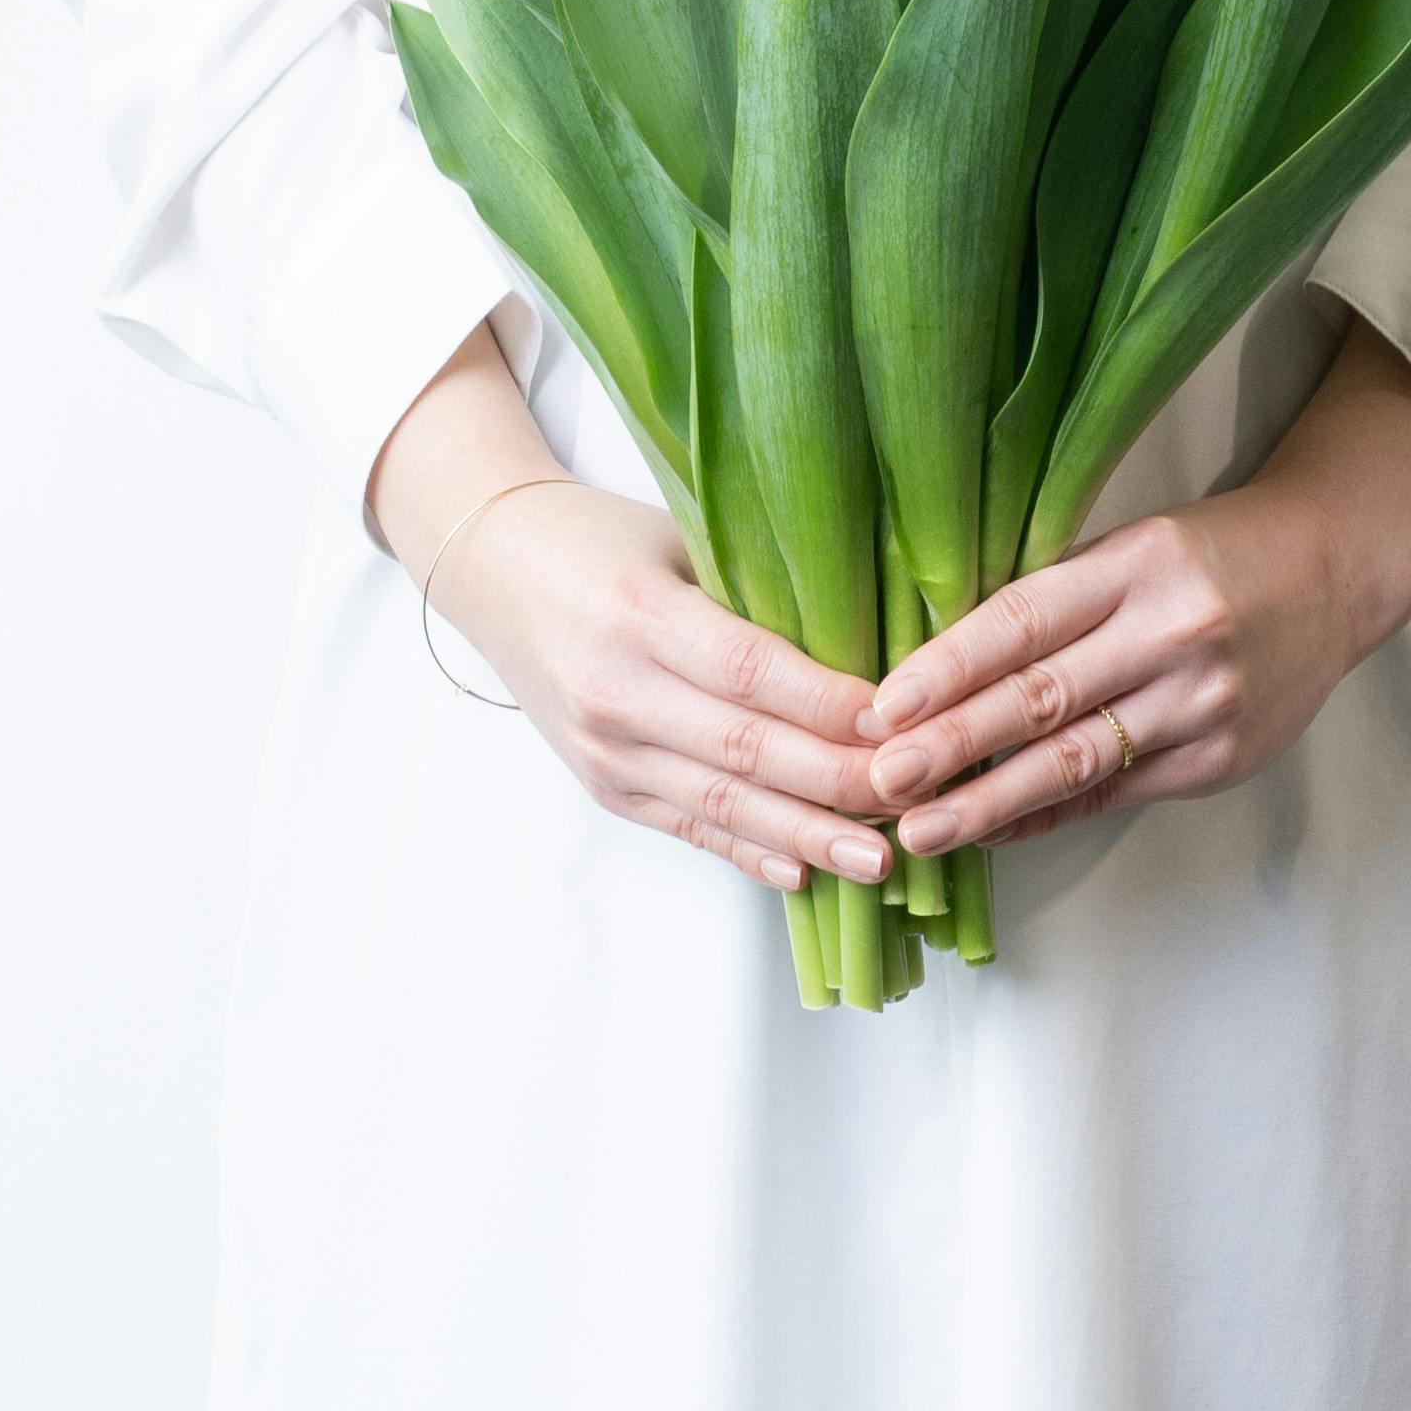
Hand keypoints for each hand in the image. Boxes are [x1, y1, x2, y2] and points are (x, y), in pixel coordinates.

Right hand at [437, 481, 895, 894]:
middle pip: (745, 749)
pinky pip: (690, 828)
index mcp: (639, 614)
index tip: (903, 721)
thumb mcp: (677, 537)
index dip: (828, 703)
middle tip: (917, 796)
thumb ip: (757, 585)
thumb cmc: (602, 540)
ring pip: (722, 805)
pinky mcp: (605, 786)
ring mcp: (605, 751)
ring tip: (880, 861)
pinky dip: (751, 852)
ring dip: (808, 837)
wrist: (494, 572)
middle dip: (838, 782)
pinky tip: (806, 873)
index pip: (749, 670)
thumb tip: (874, 631)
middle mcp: (615, 692)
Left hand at [858, 319, 1410, 854]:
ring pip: (1077, 762)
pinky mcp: (1221, 759)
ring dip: (990, 801)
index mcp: (1139, 565)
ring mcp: (1202, 705)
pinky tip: (994, 831)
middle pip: (1042, 699)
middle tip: (878, 781)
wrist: (1337, 572)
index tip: (882, 706)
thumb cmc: (1211, 552)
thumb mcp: (1134, 543)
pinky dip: (1049, 815)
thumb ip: (1056, 595)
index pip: (1025, 620)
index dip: (948, 668)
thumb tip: (942, 660)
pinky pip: (1117, 794)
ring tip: (920, 830)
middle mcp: (1172, 635)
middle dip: (951, 746)